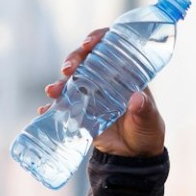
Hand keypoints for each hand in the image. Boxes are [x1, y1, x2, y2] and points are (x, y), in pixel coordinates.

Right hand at [39, 28, 166, 157]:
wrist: (134, 157)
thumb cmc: (146, 132)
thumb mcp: (150, 121)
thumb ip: (144, 111)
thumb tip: (136, 99)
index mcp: (124, 73)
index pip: (109, 46)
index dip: (97, 38)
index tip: (89, 44)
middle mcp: (105, 80)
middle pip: (85, 60)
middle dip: (73, 60)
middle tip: (67, 69)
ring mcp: (90, 95)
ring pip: (71, 80)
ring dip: (59, 83)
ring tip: (53, 92)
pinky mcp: (80, 112)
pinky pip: (63, 105)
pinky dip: (52, 107)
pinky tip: (45, 110)